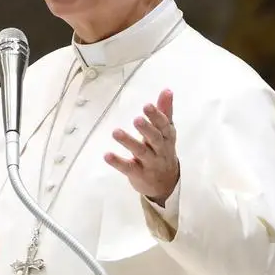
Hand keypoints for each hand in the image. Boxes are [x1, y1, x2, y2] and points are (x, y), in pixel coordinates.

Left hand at [104, 89, 179, 204]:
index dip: (157, 116)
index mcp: (167, 138)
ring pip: (141, 152)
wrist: (166, 184)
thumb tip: (167, 90)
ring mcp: (150, 164)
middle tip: (136, 119)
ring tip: (115, 132)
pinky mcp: (138, 175)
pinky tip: (107, 155)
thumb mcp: (166, 133)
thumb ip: (165, 112)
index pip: (164, 126)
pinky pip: (128, 168)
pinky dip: (118, 162)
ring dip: (128, 142)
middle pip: (155, 139)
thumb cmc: (163, 151)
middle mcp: (161, 151)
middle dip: (146, 129)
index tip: (147, 105)